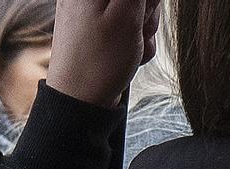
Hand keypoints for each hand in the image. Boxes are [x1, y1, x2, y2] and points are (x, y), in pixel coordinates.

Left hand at [46, 0, 162, 107]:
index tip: (142, 11)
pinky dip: (136, 39)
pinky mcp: (100, 24)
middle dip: (147, 12)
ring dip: (143, 29)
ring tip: (129, 46)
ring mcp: (95, 8)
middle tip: (135, 31)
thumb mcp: (126, 16)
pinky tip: (126, 53)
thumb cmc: (99, 59)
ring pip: (141, 8)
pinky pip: (131, 24)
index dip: (148, 2)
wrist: (80, 98)